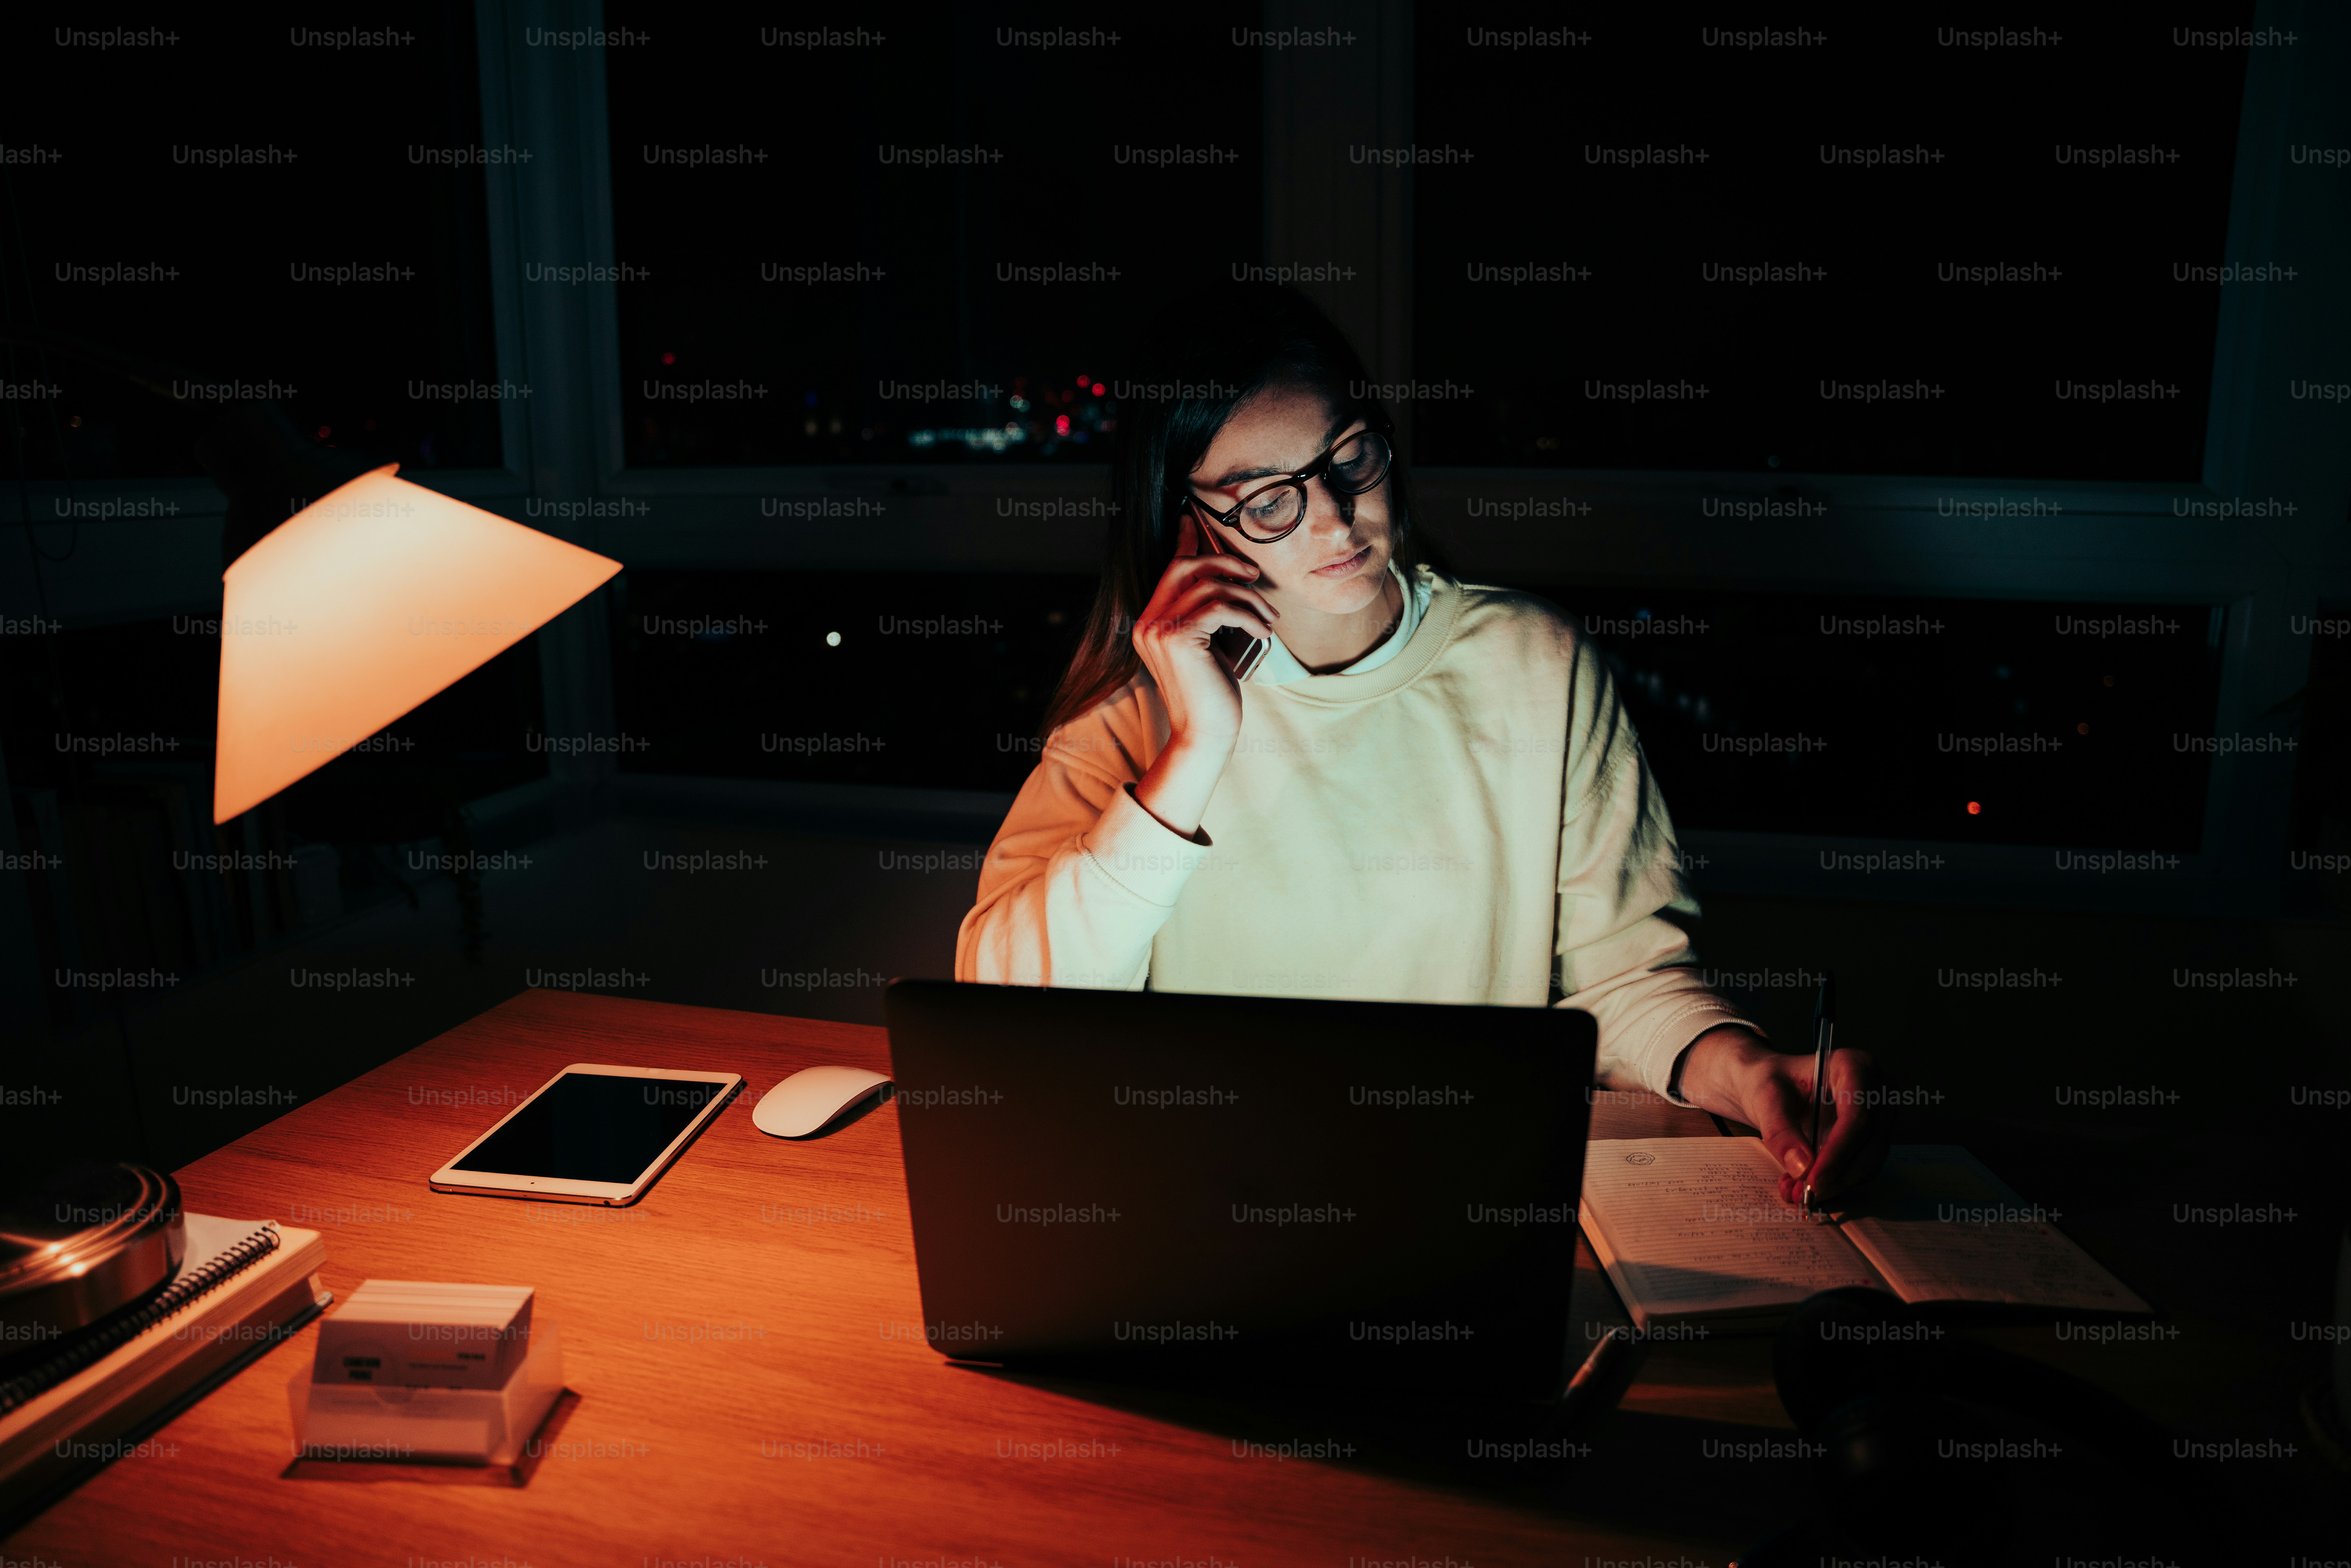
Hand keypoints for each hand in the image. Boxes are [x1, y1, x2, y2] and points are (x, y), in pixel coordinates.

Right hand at [1129, 510, 1278, 836]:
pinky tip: (1264, 631)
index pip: (1169, 569)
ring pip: (1211, 587)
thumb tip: (1223, 581)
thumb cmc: (1212, 692)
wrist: (1206, 733)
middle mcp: (1146, 622)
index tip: (1193, 519)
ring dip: (1249, 597)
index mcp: (1149, 622)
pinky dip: (1249, 614)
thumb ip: (1205, 613)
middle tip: (1254, 576)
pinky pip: (1221, 607)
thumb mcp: (1207, 645)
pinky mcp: (1179, 638)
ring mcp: (1158, 629)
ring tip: (1268, 617)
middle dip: (1224, 563)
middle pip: (1186, 567)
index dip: (1184, 541)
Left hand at [1674, 1025, 1892, 1207]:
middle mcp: (1876, 1089)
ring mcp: (1881, 1115)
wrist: (1773, 1086)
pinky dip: (1838, 1182)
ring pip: (1870, 1161)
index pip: (1857, 1116)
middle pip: (1869, 1142)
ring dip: (1836, 1183)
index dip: (1837, 1152)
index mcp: (1854, 1065)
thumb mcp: (1766, 1098)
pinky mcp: (1875, 1137)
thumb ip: (1781, 1131)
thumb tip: (1802, 1167)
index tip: (1812, 1180)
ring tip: (1798, 1192)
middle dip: (1835, 1174)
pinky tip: (1809, 1185)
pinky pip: (1864, 1168)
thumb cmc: (1771, 1082)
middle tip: (1803, 1195)